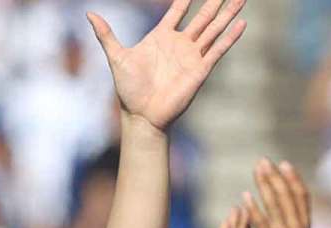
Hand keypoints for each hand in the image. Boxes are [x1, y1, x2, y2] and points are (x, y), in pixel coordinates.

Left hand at [88, 0, 246, 130]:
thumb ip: (106, 35)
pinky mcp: (200, 70)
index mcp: (161, 37)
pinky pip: (217, 50)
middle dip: (214, 2)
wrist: (141, 115)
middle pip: (202, 17)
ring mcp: (191, 56)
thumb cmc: (128, 89)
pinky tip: (241, 23)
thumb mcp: (116, 57)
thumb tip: (89, 13)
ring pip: (213, 29)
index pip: (177, 11)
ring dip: (227, 14)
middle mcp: (179, 44)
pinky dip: (230, 37)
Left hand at [244, 158, 312, 227]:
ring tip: (257, 170)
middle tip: (264, 161)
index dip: (293, 179)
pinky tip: (245, 197)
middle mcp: (298, 227)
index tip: (284, 164)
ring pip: (276, 204)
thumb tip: (299, 216)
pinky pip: (262, 223)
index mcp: (305, 227)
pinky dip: (254, 208)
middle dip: (275, 176)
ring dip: (266, 184)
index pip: (301, 197)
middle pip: (287, 195)